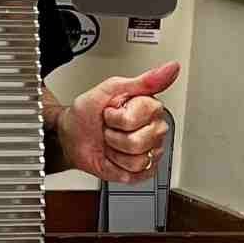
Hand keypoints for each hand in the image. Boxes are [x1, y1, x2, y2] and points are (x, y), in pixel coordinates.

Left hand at [55, 62, 179, 183]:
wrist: (72, 137)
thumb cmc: (89, 113)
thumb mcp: (111, 88)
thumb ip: (143, 81)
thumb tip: (172, 68)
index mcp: (150, 108)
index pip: (138, 119)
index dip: (117, 118)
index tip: (111, 111)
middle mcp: (154, 129)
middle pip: (139, 142)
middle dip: (115, 137)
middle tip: (110, 129)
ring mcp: (150, 150)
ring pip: (137, 160)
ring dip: (115, 153)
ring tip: (111, 143)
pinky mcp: (143, 170)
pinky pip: (135, 174)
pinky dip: (117, 167)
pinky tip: (114, 157)